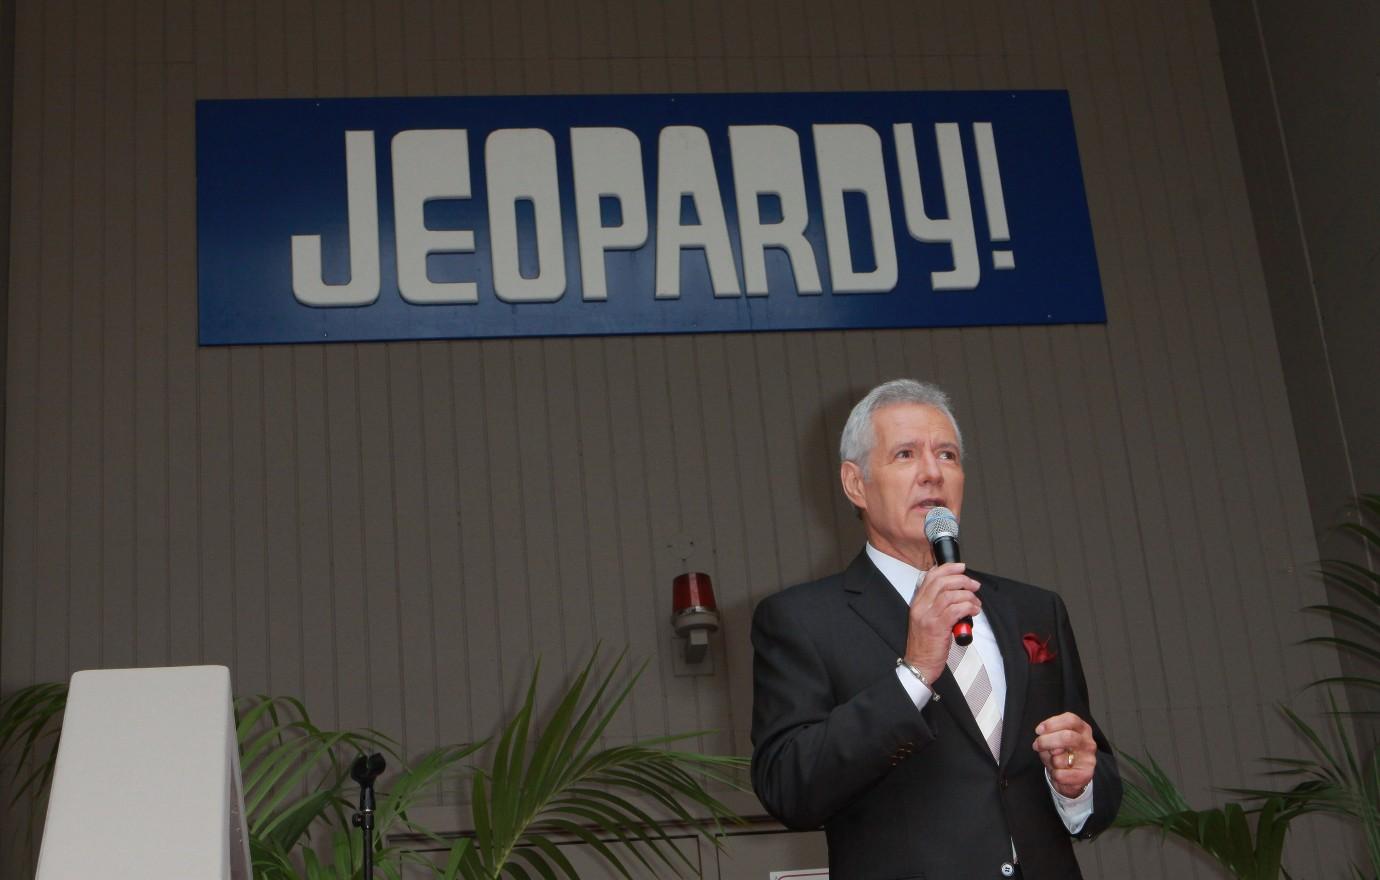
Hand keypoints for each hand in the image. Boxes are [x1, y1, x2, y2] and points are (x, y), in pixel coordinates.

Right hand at [902, 562, 980, 682]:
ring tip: (976, 603)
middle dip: (962, 580)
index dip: (948, 568)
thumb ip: (936, 605)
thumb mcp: (926, 620)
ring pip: (950, 594)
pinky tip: (973, 611)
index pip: (930, 576)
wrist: (919, 664)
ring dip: (968, 596)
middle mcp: (921, 607)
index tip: (961, 567)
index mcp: (917, 603)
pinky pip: (956, 610)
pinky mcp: (938, 627)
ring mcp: (928, 616)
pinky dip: (968, 607)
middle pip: (942, 582)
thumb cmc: (925, 645)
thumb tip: (955, 593)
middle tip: (974, 585)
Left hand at [1033, 712, 1095, 797]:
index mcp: (1082, 728)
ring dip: (1050, 760)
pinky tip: (1058, 773)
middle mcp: (1088, 742)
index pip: (1071, 719)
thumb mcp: (1053, 739)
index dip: (1052, 724)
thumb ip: (1050, 737)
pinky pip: (1060, 775)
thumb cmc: (1059, 752)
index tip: (1038, 731)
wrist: (1068, 775)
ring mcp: (1089, 759)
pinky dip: (1053, 774)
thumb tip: (1054, 749)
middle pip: (1068, 737)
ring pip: (1061, 758)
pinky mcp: (1086, 775)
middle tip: (1036, 746)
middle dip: (1046, 741)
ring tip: (1053, 761)